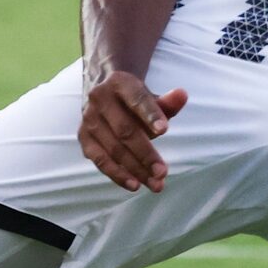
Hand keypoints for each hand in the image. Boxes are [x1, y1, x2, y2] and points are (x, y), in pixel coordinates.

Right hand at [79, 70, 188, 192]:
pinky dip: (116, 174)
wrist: (104, 94)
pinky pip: (99, 159)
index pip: (136, 99)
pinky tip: (135, 184)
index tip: (165, 131)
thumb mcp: (150, 97)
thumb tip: (182, 95)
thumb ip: (167, 102)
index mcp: (119, 83)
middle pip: (124, 130)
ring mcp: (89, 119)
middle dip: (145, 153)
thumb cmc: (134, 100)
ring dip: (135, 169)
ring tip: (155, 184)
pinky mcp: (84, 137)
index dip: (150, 114)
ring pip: (113, 148)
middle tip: (163, 172)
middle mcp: (100, 99)